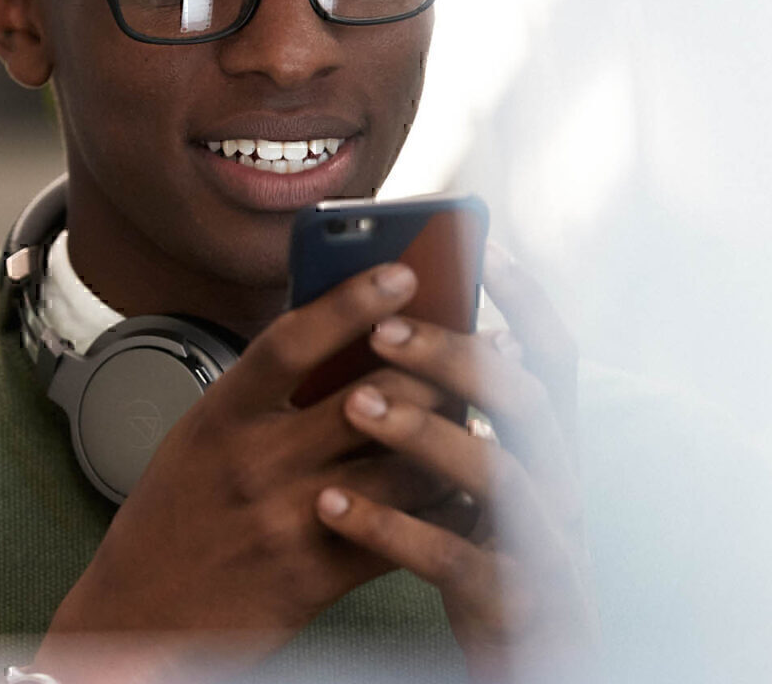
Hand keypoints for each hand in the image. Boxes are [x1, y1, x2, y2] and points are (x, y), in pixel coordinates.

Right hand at [32, 263, 453, 683]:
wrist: (138, 615)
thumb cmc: (171, 519)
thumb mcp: (198, 438)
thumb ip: (258, 395)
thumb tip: (336, 341)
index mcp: (218, 417)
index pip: (291, 342)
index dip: (352, 301)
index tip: (401, 271)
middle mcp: (254, 462)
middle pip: (370, 396)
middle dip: (434, 366)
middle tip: (477, 341)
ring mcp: (288, 519)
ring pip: (401, 464)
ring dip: (452, 434)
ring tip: (486, 410)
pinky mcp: (316, 576)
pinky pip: (401, 533)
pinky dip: (441, 508)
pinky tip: (466, 489)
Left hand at [315, 244, 598, 682]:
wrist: (524, 663)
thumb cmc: (478, 552)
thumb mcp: (472, 477)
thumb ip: (451, 412)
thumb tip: (383, 326)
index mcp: (548, 446)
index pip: (554, 357)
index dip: (528, 301)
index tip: (484, 249)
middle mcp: (559, 485)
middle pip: (526, 401)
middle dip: (455, 358)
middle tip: (382, 330)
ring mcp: (543, 546)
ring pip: (497, 474)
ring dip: (422, 431)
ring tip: (352, 405)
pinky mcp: (511, 602)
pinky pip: (453, 557)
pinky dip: (392, 527)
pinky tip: (332, 503)